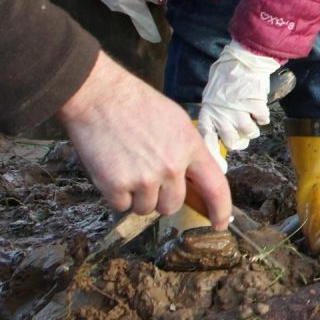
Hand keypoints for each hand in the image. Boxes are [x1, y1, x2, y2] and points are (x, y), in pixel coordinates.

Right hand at [56, 51, 232, 223]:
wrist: (99, 96)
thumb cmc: (136, 104)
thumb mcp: (175, 121)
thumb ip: (187, 150)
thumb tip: (193, 179)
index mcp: (190, 146)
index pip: (215, 187)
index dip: (220, 210)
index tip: (220, 223)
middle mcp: (171, 166)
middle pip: (173, 205)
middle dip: (161, 197)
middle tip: (146, 173)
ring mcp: (144, 178)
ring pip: (146, 208)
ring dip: (136, 196)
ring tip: (127, 165)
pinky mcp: (117, 186)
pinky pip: (121, 206)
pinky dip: (115, 194)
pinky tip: (112, 168)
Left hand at [197, 42, 283, 154]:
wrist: (242, 59)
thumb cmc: (225, 76)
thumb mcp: (211, 96)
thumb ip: (213, 116)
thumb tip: (217, 135)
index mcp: (209, 113)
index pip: (207, 141)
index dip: (214, 157)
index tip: (222, 169)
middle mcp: (223, 115)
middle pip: (232, 142)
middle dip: (239, 140)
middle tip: (241, 132)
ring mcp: (240, 111)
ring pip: (249, 133)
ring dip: (252, 128)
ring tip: (250, 117)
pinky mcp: (255, 105)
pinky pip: (263, 120)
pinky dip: (263, 116)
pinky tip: (258, 107)